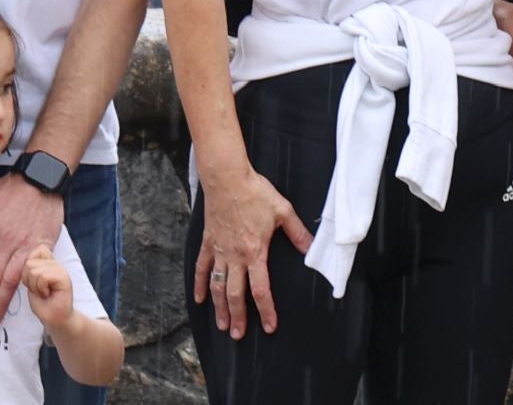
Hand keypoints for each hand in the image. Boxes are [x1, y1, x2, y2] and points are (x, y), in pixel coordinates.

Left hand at [23, 244, 74, 327]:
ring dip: (35, 286)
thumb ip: (32, 268)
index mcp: (48, 262)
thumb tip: (28, 259)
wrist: (55, 318)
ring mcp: (61, 268)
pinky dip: (41, 289)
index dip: (27, 270)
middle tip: (40, 290)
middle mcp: (55, 262)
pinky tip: (48, 294)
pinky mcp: (64, 277)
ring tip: (44, 293)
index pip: (34, 251)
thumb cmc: (42, 302)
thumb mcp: (32, 282)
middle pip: (29, 262)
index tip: (34, 283)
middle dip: (29, 280)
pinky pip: (43, 277)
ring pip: (34, 270)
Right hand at [194, 167, 312, 339]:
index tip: (270, 326)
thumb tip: (312, 248)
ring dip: (219, 307)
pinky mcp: (208, 242)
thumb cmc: (256, 192)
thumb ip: (298, 233)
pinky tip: (199, 299)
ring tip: (221, 324)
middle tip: (238, 335)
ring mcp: (219, 250)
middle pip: (235, 294)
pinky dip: (200, 284)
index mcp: (255, 251)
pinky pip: (202, 268)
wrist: (227, 177)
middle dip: (238, 317)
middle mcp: (235, 256)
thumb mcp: (283, 210)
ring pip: (218, 286)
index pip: (261, 289)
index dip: (266, 310)